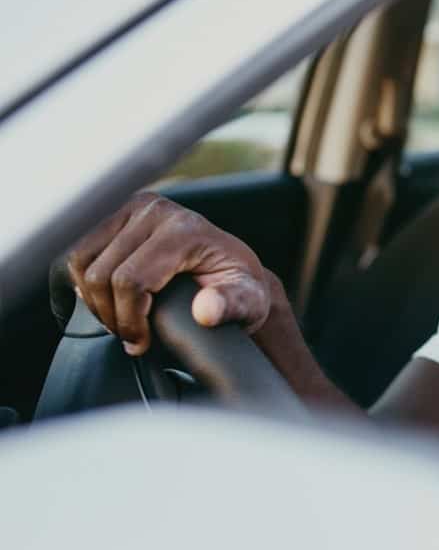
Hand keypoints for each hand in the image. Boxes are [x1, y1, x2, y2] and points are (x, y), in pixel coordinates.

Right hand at [66, 192, 273, 355]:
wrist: (232, 268)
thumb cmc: (239, 286)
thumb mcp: (249, 301)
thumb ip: (232, 306)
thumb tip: (206, 311)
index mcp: (185, 229)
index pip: (131, 280)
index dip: (129, 320)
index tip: (140, 342)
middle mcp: (156, 211)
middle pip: (100, 273)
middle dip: (110, 314)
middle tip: (129, 334)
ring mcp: (131, 207)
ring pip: (81, 260)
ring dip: (93, 298)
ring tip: (119, 317)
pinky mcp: (115, 213)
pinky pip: (78, 250)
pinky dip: (84, 280)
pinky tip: (106, 298)